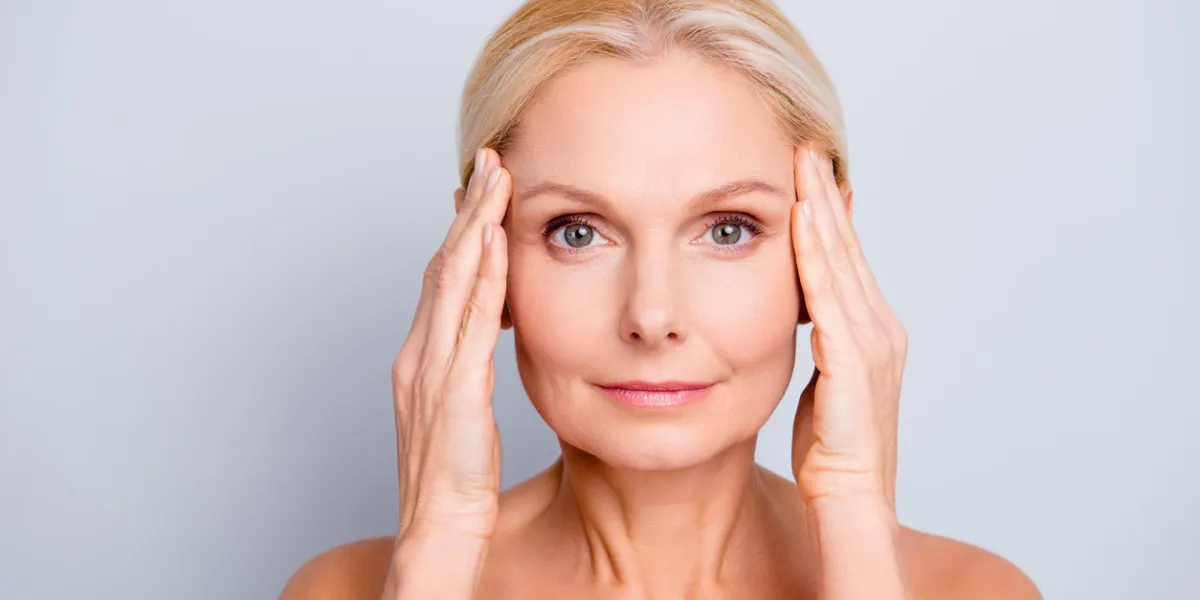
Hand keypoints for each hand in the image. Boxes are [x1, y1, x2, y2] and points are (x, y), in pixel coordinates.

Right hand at [390, 148, 511, 541]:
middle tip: (489, 162)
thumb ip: (466, 370)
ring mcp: (433, 371)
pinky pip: (471, 322)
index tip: (480, 191)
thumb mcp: (459, 414)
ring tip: (495, 180)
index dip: (461, 232)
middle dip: (468, 211)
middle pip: (444, 266)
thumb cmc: (450, 482)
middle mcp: (420, 356)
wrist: (436, 532)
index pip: (441, 280)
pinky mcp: (456, 392)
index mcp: (420, 360)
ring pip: (454, 281)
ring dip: (476, 225)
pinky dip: (482, 276)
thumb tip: (488, 336)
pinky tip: (496, 242)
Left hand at [789, 146, 907, 510]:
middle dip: (825, 196)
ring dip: (821, 211)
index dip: (827, 216)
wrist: (853, 499)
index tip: (807, 175)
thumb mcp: (825, 384)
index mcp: (873, 333)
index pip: (845, 261)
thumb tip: (803, 317)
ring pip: (840, 262)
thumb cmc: (833, 451)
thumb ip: (820, 345)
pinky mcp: (853, 361)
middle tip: (806, 148)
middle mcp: (880, 329)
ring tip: (803, 165)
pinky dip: (814, 255)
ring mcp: (872, 343)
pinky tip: (801, 221)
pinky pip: (828, 296)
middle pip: (847, 248)